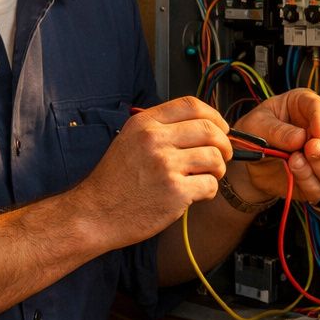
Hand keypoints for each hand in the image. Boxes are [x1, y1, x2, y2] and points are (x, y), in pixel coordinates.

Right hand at [72, 97, 232, 247]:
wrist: (95, 214)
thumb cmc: (113, 182)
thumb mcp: (129, 141)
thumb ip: (160, 130)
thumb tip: (201, 127)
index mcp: (144, 124)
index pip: (191, 105)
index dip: (214, 116)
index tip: (221, 128)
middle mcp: (154, 140)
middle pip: (209, 130)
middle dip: (224, 144)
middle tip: (222, 156)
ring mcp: (165, 166)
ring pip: (215, 157)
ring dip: (218, 170)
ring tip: (205, 177)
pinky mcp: (175, 192)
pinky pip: (210, 185)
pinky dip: (209, 191)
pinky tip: (194, 195)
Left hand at [229, 88, 319, 202]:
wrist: (243, 162)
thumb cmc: (252, 134)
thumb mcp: (255, 124)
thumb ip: (276, 130)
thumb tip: (299, 139)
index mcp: (304, 108)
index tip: (317, 131)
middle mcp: (316, 134)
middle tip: (311, 148)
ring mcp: (317, 160)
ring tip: (295, 161)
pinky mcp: (312, 182)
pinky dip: (309, 183)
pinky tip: (293, 173)